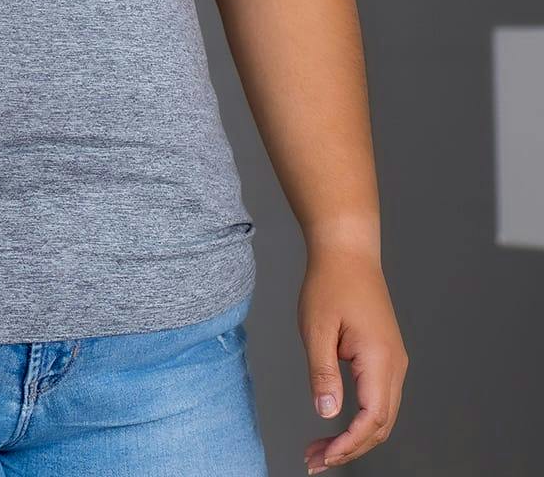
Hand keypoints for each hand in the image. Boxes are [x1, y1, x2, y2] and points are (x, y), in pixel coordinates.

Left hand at [300, 245, 406, 471]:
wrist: (348, 253)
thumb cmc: (330, 284)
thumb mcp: (316, 328)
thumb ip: (323, 373)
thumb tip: (327, 414)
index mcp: (381, 360)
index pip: (373, 419)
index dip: (349, 445)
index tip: (323, 457)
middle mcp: (395, 366)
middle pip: (381, 425)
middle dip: (350, 449)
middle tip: (314, 461)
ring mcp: (394, 363)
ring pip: (382, 415)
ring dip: (354, 437)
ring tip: (320, 449)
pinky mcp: (386, 358)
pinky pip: (379, 399)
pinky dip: (360, 419)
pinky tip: (336, 425)